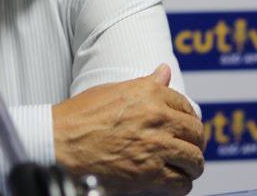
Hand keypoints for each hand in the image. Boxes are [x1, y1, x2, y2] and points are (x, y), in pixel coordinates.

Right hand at [51, 64, 204, 194]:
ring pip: (194, 160)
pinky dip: (180, 184)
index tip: (185, 125)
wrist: (61, 142)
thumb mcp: (113, 90)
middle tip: (188, 147)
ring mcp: (156, 147)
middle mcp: (157, 118)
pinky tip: (173, 180)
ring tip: (184, 167)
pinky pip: (181, 183)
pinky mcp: (150, 174)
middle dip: (195, 141)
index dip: (188, 117)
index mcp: (149, 94)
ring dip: (191, 164)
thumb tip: (164, 71)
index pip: (186, 106)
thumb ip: (144, 83)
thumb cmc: (80, 115)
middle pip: (196, 133)